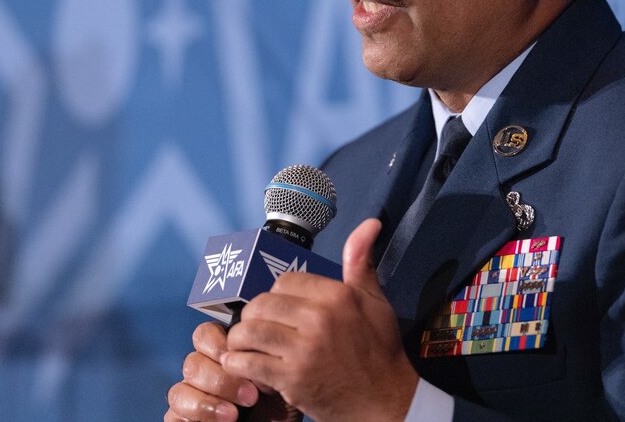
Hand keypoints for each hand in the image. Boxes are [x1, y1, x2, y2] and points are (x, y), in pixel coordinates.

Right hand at [164, 321, 298, 421]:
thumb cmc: (277, 402)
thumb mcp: (276, 378)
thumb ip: (261, 361)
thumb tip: (253, 354)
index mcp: (221, 351)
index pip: (204, 334)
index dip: (217, 343)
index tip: (242, 357)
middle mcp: (201, 370)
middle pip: (192, 363)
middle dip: (222, 379)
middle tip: (250, 395)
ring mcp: (189, 395)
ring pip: (179, 390)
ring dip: (207, 403)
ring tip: (234, 414)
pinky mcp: (182, 418)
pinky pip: (173, 414)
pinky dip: (197, 416)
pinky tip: (221, 421)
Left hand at [221, 218, 418, 421]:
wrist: (385, 401)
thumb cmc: (379, 351)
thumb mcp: (375, 301)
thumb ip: (361, 262)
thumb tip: (370, 223)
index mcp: (338, 296)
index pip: (285, 281)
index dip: (278, 294)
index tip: (282, 310)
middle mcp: (320, 319)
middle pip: (262, 304)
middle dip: (254, 316)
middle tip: (258, 328)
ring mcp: (304, 350)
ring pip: (249, 331)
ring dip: (241, 340)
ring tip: (246, 346)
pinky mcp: (292, 379)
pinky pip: (248, 362)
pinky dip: (239, 364)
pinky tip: (245, 365)